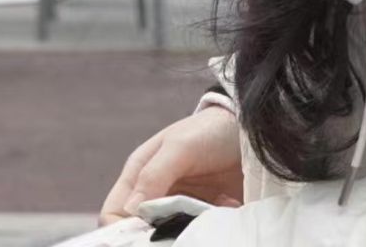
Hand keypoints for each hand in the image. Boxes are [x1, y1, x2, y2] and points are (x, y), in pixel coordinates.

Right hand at [99, 106, 241, 225]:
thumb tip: (132, 209)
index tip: (142, 238)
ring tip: (200, 224)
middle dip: (153, 237)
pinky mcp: (204, 215)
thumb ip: (154, 175)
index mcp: (139, 174)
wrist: (250, 129)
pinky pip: (196, 234)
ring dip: (181, 235)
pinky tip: (219, 219)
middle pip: (140, 229)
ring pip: (169, 234)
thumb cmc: (210, 131)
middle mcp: (156, 193)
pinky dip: (204, 234)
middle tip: (175, 234)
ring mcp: (181, 206)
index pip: (115, 212)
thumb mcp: (180, 147)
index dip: (120, 230)